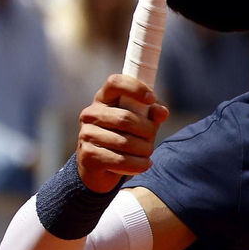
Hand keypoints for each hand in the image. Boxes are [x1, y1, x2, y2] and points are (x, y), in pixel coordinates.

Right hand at [76, 75, 169, 193]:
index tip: (152, 98)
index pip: (115, 82)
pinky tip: (144, 164)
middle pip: (125, 118)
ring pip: (125, 142)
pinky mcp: (88, 155)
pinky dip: (138, 164)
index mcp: (103, 98)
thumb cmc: (123, 136)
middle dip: (146, 130)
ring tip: (148, 152)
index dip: (135, 88)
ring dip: (144, 149)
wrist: (99, 167)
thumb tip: (162, 112)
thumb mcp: (140, 121)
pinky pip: (119, 160)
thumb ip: (152, 113)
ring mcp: (86, 134)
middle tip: (152, 136)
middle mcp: (91, 113)